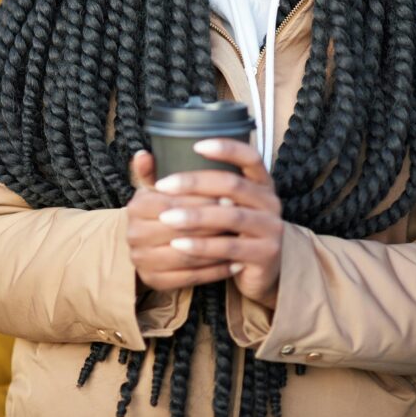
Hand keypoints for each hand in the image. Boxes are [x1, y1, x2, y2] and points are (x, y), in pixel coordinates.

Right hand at [127, 151, 236, 291]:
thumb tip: (144, 154)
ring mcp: (143, 261)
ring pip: (189, 254)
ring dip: (218, 248)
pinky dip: (216, 271)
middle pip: (183, 228)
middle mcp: (134, 235)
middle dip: (214, 222)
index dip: (204, 198)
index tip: (231, 194)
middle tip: (241, 215)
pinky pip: (191, 277)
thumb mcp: (155, 189)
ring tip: (243, 238)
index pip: (175, 201)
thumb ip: (151, 171)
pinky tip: (236, 262)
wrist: (147, 247)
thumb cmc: (160, 211)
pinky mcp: (156, 282)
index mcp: (136, 207)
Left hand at [153, 139, 283, 308]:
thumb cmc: (232, 230)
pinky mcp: (266, 255)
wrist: (261, 271)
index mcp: (261, 182)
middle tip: (163, 186)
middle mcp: (271, 201)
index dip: (226, 149)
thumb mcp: (219, 204)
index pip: (250, 156)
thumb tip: (144, 157)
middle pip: (233, 185)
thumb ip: (185, 182)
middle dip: (195, 183)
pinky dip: (203, 245)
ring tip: (166, 218)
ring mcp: (271, 228)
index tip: (196, 146)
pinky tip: (179, 244)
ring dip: (196, 217)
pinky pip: (230, 247)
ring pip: (231, 217)